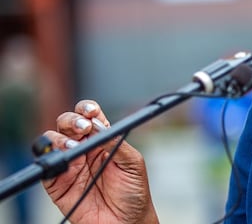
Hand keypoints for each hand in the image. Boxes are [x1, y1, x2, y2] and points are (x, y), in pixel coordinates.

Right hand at [40, 100, 158, 223]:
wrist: (126, 222)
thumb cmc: (133, 193)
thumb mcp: (133, 163)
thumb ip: (117, 144)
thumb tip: (100, 127)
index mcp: (103, 140)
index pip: (90, 117)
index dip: (87, 110)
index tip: (91, 113)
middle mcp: (84, 149)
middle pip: (68, 123)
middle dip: (72, 120)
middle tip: (84, 129)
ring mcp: (70, 165)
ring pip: (53, 140)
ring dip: (60, 138)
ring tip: (74, 146)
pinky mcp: (57, 183)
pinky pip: (47, 166)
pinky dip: (50, 160)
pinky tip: (64, 161)